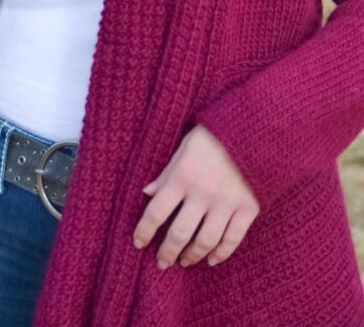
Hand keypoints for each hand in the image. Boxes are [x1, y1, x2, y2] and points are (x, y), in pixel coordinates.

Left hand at [133, 125, 258, 269]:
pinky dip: (221, 254)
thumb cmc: (212, 138)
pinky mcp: (247, 208)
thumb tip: (147, 193)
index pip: (156, 212)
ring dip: (192, 256)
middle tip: (162, 262)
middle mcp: (202, 193)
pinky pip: (233, 239)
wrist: (253, 129)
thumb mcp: (183, 149)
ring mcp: (226, 203)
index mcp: (182, 177)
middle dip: (167, 252)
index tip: (138, 243)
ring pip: (205, 241)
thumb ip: (166, 174)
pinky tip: (212, 260)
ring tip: (184, 261)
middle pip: (179, 233)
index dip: (144, 231)